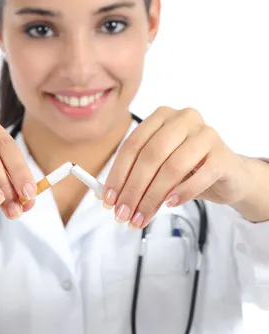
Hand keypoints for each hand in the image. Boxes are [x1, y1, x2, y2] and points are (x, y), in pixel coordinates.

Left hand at [103, 106, 249, 228]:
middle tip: (124, 213)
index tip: (109, 200)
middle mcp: (183, 119)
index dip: (118, 174)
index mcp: (161, 117)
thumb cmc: (189, 170)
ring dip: (153, 196)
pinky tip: (170, 204)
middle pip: (150, 156)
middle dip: (133, 189)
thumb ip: (133, 176)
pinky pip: (199, 176)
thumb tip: (105, 196)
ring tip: (142, 216)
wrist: (229, 175)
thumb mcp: (158, 169)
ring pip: (172, 167)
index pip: (132, 145)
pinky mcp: (223, 155)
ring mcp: (205, 134)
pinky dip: (182, 192)